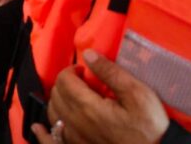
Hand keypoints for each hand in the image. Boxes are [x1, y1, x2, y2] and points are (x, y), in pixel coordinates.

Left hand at [45, 50, 169, 143]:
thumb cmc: (151, 128)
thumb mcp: (138, 94)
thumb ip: (111, 73)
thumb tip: (89, 55)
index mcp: (88, 108)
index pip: (64, 81)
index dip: (72, 71)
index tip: (85, 71)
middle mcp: (76, 125)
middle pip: (56, 96)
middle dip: (65, 83)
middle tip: (81, 82)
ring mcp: (76, 141)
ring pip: (53, 115)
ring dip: (57, 101)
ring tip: (71, 96)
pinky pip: (53, 141)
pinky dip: (43, 133)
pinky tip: (38, 128)